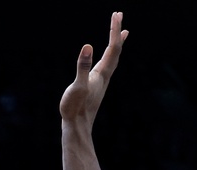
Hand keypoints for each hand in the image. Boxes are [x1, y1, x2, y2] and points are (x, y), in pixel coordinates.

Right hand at [59, 11, 128, 128]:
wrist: (77, 127)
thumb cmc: (75, 108)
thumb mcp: (77, 86)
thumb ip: (82, 67)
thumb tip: (87, 46)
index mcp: (101, 74)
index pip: (112, 47)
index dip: (114, 30)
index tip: (116, 14)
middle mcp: (104, 76)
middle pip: (115, 51)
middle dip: (117, 32)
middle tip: (119, 15)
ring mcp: (100, 82)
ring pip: (112, 59)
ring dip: (116, 44)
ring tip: (121, 34)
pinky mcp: (95, 86)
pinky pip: (105, 66)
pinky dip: (108, 56)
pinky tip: (104, 59)